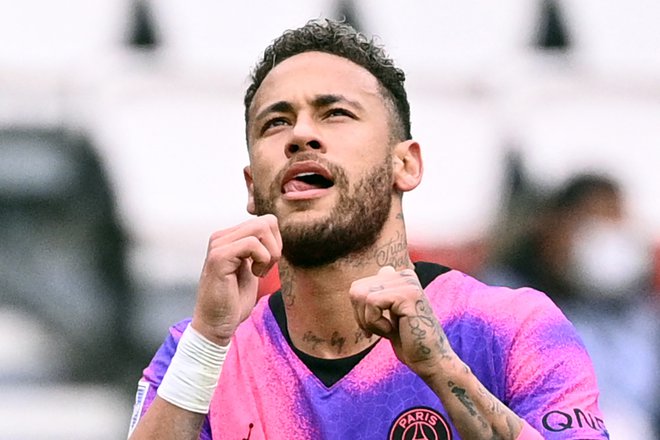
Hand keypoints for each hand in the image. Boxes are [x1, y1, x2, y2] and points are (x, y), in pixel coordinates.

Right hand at [191, 214, 281, 345]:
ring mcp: (218, 245)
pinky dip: (262, 260)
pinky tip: (255, 274)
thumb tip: (278, 235)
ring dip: (270, 253)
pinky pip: (252, 243)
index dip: (276, 242)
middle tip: (267, 268)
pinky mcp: (219, 257)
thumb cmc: (234, 301)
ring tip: (261, 272)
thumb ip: (260, 250)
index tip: (269, 263)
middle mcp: (221, 237)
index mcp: (230, 238)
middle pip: (266, 221)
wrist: (216, 324)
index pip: (265, 221)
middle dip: (276, 246)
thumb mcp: (253, 268)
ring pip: (260, 228)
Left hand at [349, 266, 454, 377]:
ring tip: (388, 329)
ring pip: (362, 295)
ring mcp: (407, 282)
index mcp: (400, 276)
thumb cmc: (408, 341)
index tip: (374, 326)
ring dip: (369, 321)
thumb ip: (377, 297)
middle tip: (380, 331)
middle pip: (356, 290)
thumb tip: (355, 288)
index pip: (358, 286)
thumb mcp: (387, 314)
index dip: (360, 310)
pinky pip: (372, 303)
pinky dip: (376, 323)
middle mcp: (405, 274)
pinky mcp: (407, 294)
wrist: (430, 360)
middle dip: (361, 316)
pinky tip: (393, 330)